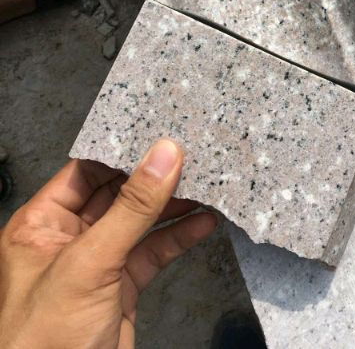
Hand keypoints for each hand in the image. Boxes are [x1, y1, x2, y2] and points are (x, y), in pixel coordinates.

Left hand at [0, 139, 215, 347]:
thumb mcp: (90, 263)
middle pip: (117, 194)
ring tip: (207, 183)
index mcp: (41, 225)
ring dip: (172, 205)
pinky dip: (178, 237)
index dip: (120, 152)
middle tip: (192, 155)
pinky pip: (152, 252)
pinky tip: (203, 223)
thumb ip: (132, 208)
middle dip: (154, 177)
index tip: (158, 133)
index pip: (84, 173)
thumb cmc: (47, 338)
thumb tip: (165, 153)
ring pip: (139, 223)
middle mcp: (67, 240)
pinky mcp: (121, 288)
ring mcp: (96, 264)